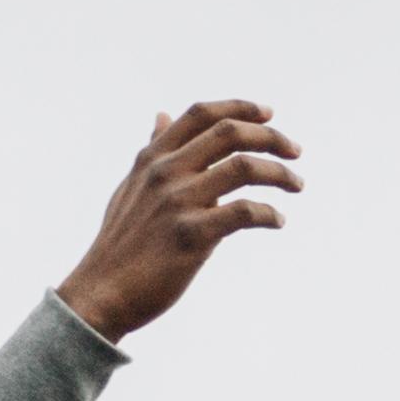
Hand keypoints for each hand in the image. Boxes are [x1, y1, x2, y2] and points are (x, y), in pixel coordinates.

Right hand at [54, 100, 300, 340]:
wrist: (102, 292)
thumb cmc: (121, 243)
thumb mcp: (131, 185)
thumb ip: (153, 150)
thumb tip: (162, 115)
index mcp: (153, 157)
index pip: (201, 114)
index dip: (239, 107)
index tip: (269, 114)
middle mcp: (166, 172)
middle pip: (230, 133)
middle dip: (271, 137)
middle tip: (296, 152)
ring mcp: (178, 202)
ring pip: (244, 167)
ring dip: (280, 174)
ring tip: (297, 185)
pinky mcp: (191, 236)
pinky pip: (244, 212)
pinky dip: (269, 214)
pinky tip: (278, 221)